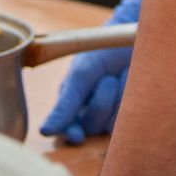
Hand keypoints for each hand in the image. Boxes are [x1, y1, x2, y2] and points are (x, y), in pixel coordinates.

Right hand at [40, 0, 139, 144]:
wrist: (132, 39)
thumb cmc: (101, 53)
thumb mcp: (81, 76)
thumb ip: (65, 105)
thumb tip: (44, 132)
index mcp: (72, 103)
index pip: (68, 128)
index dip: (72, 134)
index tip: (77, 136)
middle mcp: (90, 112)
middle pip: (91, 126)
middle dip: (100, 103)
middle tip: (108, 79)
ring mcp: (112, 114)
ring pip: (110, 124)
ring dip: (117, 99)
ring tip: (119, 78)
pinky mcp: (131, 112)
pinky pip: (129, 119)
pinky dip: (130, 101)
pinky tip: (131, 85)